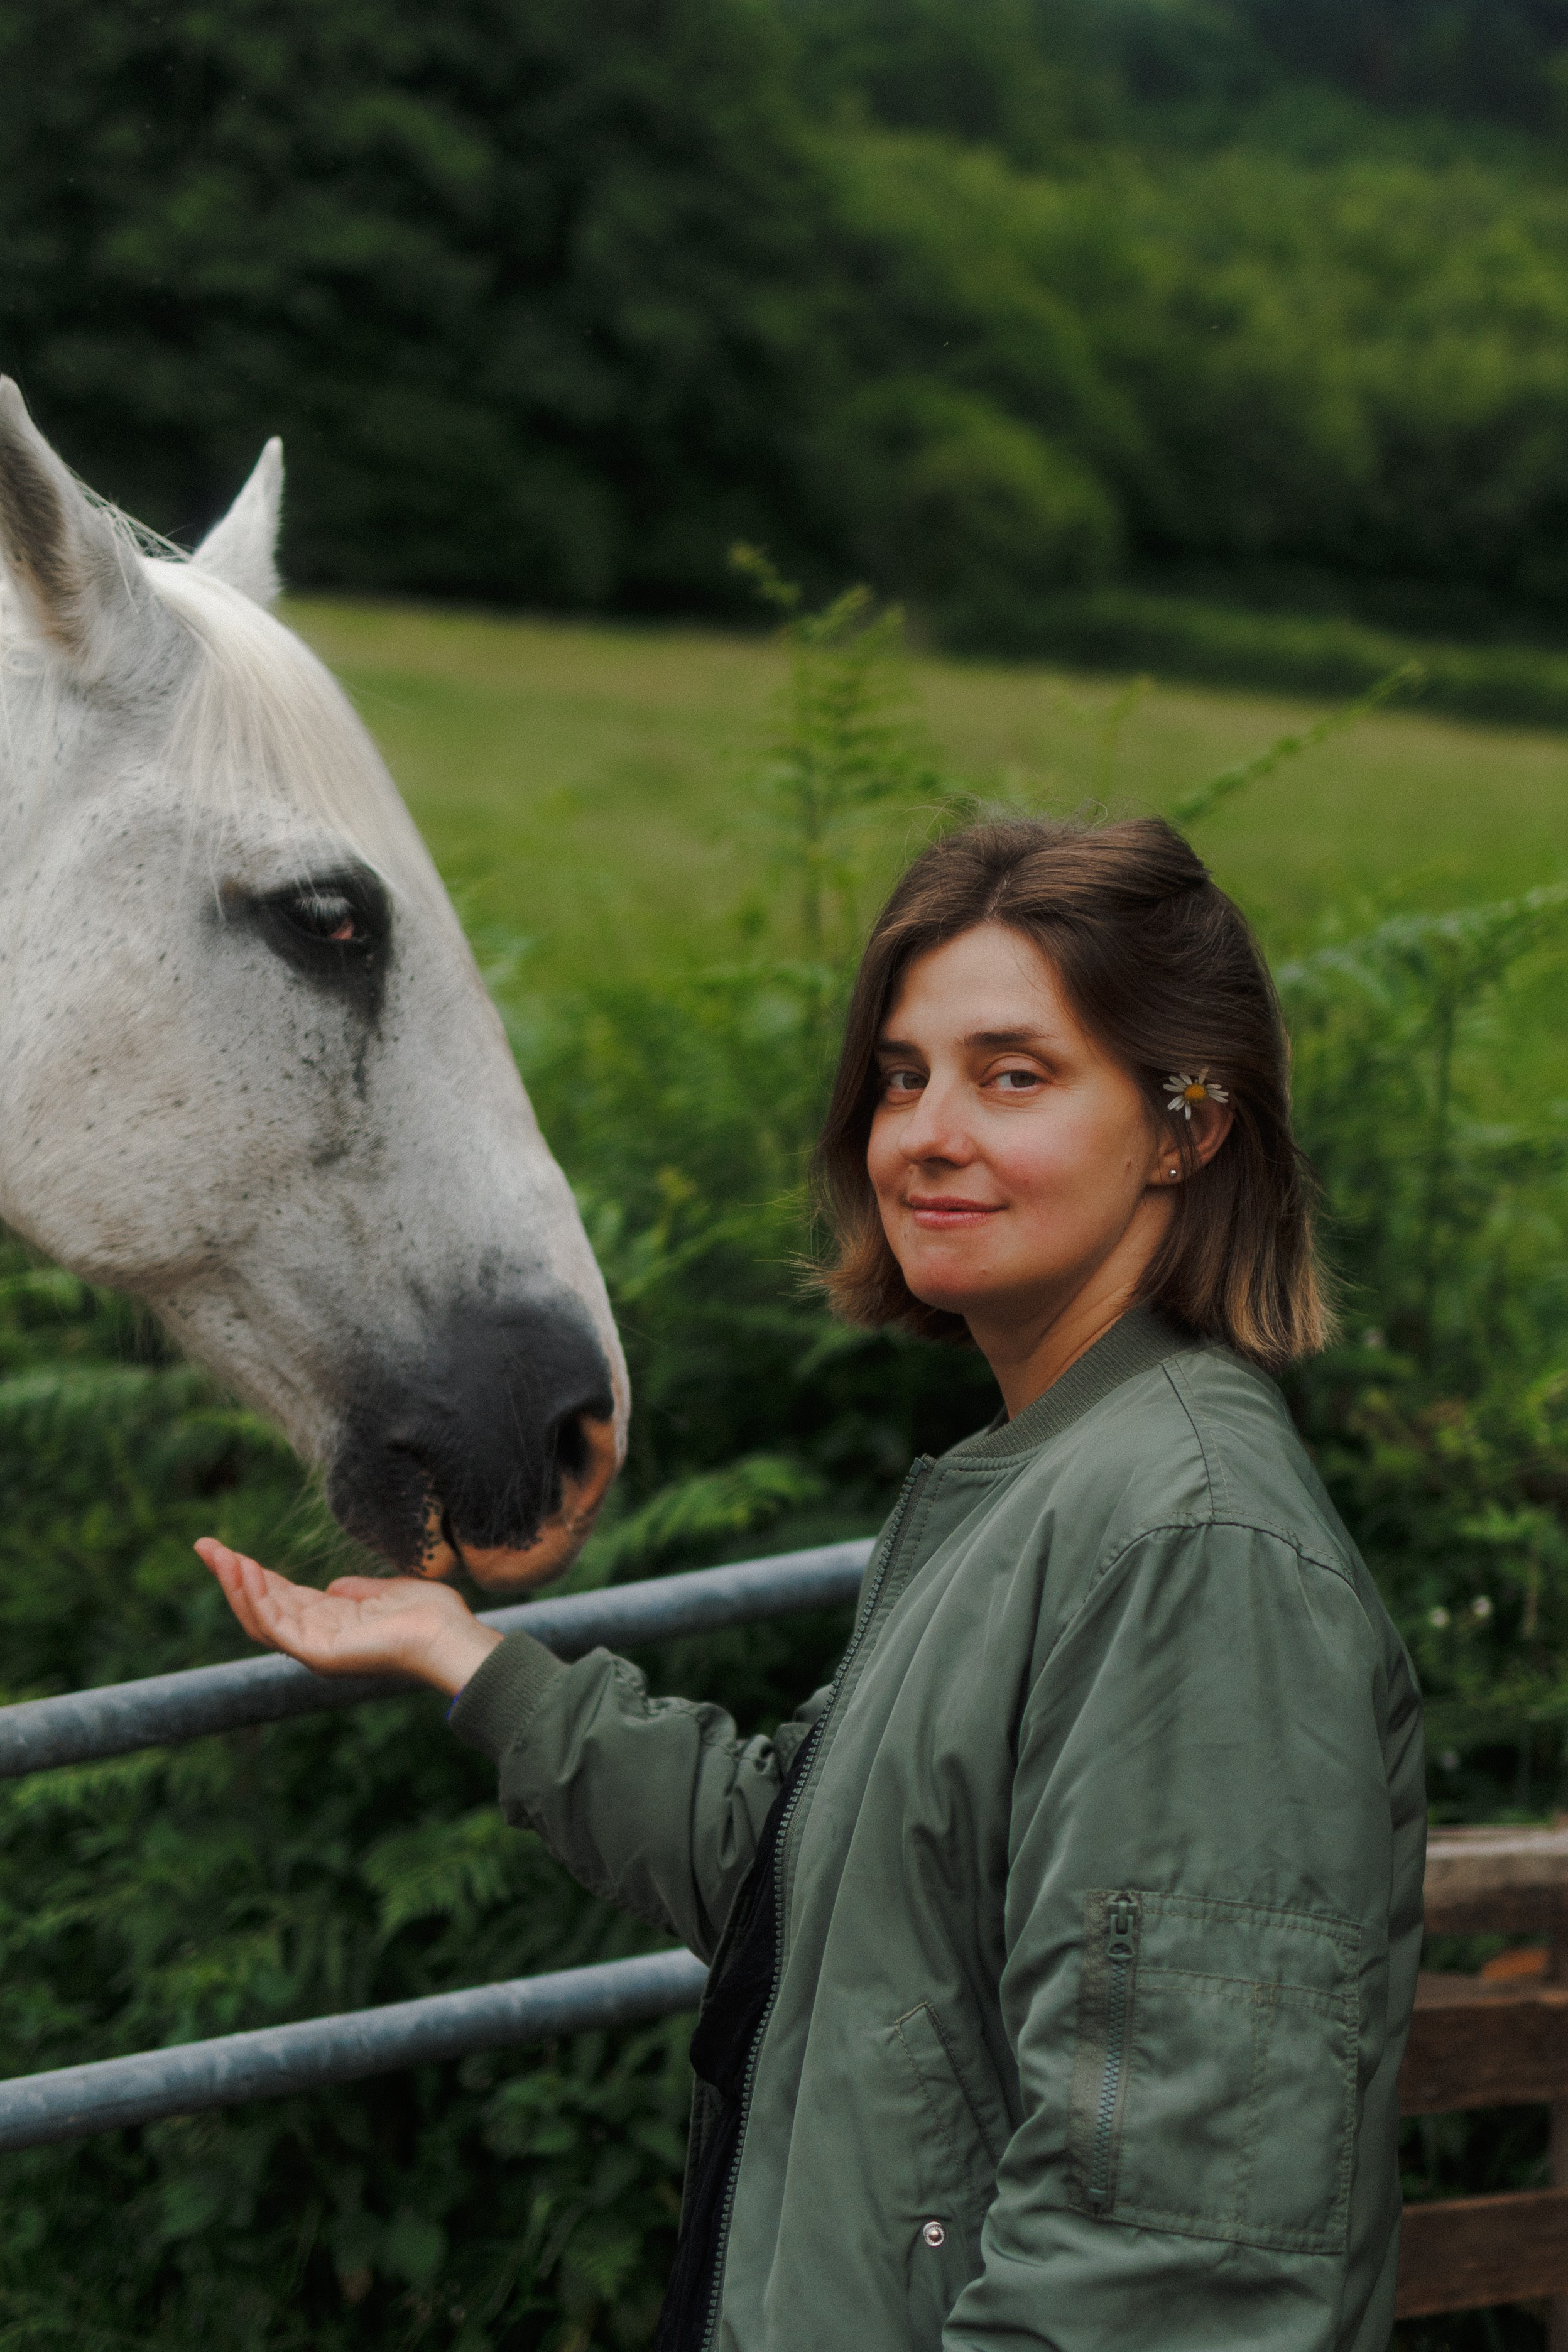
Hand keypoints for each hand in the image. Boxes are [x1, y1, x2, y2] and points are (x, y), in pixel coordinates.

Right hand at [195, 1539, 503, 1697]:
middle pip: (260, 1607)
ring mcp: (314, 1649)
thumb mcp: (384, 1594)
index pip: (279, 1598)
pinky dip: (257, 1600)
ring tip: (217, 1555)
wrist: (448, 1635)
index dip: (253, 1575)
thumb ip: (356, 1591)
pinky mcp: (317, 1654)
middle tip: (205, 1547)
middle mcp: (316, 1639)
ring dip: (236, 1585)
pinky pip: (276, 1626)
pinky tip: (245, 1572)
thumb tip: (335, 1587)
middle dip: (231, 1577)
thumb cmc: (427, 1615)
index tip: (228, 1551)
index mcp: (330, 1624)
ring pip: (259, 1618)